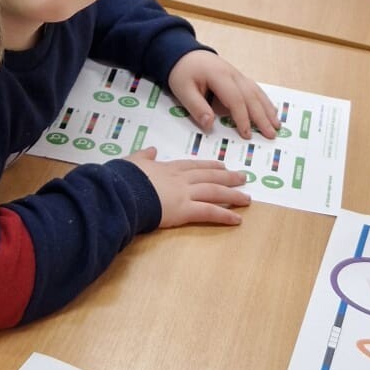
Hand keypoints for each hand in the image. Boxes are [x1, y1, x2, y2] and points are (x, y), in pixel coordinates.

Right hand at [128, 149, 250, 227]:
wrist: (122, 190)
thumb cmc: (124, 178)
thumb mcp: (132, 161)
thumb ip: (143, 156)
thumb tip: (150, 150)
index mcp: (168, 168)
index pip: (194, 166)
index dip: (209, 166)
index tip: (221, 166)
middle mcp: (181, 179)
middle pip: (210, 177)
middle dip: (228, 177)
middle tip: (243, 178)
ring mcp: (185, 193)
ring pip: (215, 192)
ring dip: (233, 195)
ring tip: (247, 199)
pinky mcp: (185, 210)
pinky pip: (209, 212)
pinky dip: (224, 216)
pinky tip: (237, 220)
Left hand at [168, 51, 278, 138]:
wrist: (183, 52)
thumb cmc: (182, 72)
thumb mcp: (183, 90)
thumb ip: (196, 107)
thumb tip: (210, 125)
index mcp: (219, 76)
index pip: (235, 100)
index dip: (242, 118)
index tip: (246, 134)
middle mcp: (233, 74)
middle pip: (251, 97)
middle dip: (262, 117)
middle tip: (272, 134)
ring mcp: (238, 74)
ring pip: (257, 92)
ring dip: (268, 110)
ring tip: (277, 125)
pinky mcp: (238, 77)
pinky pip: (255, 89)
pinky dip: (264, 101)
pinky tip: (272, 110)